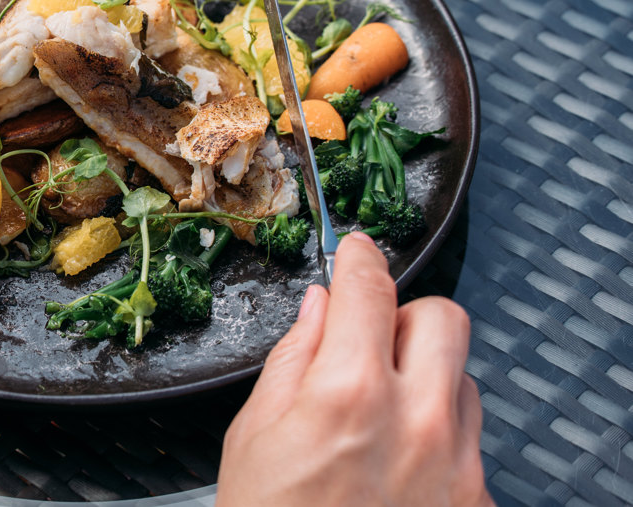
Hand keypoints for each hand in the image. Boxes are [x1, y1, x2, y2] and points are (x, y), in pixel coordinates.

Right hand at [215, 233, 491, 505]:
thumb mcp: (254, 435)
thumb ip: (294, 359)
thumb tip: (319, 311)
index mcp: (347, 394)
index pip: (367, 289)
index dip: (359, 257)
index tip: (356, 250)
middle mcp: (415, 422)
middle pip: (442, 318)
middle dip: (404, 318)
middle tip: (370, 342)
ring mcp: (455, 466)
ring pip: (461, 378)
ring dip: (425, 378)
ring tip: (381, 417)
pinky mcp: (477, 502)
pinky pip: (470, 440)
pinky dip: (438, 436)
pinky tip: (399, 465)